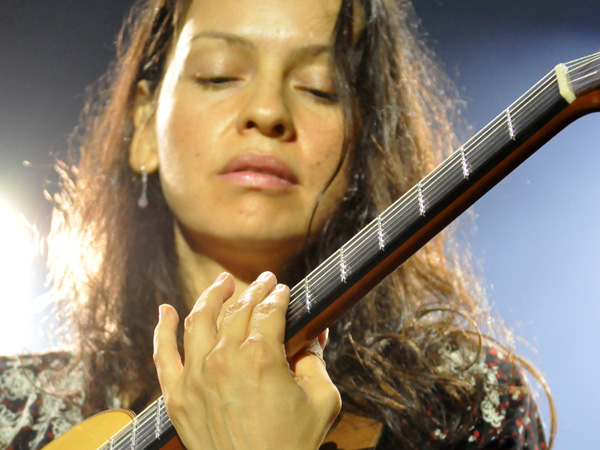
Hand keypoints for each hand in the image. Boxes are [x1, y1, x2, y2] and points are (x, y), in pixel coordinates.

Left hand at [153, 271, 341, 449]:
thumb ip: (316, 361)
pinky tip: (166, 310)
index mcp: (260, 356)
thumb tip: (316, 335)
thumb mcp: (322, 400)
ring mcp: (196, 376)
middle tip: (263, 281)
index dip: (278, 296)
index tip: (282, 290)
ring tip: (222, 282)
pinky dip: (162, 329)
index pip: (269, 311)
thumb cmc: (293, 445)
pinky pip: (163, 355)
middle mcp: (224, 359)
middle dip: (253, 290)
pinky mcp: (178, 397)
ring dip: (211, 295)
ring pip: (200, 320)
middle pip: (237, 310)